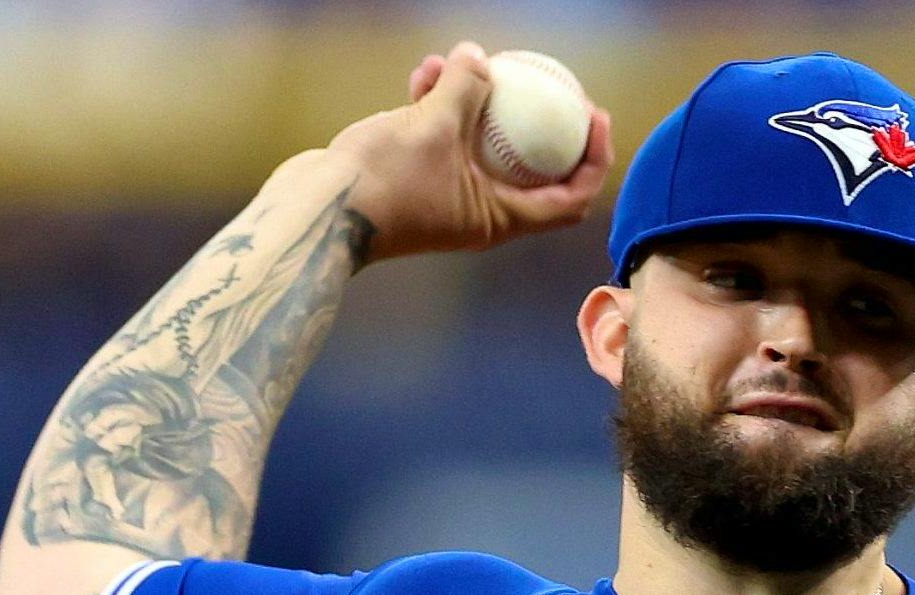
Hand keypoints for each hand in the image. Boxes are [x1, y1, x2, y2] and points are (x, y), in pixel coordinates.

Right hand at [326, 41, 612, 264]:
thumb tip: (478, 56)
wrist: (319, 211)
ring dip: (478, 101)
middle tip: (549, 82)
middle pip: (534, 170)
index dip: (593, 160)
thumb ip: (463, 89)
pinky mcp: (418, 179)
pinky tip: (423, 71)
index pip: (569, 199)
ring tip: (458, 62)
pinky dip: (440, 106)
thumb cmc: (382, 181)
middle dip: (542, 124)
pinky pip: (443, 138)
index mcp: (499, 219)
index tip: (595, 116)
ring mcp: (449, 197)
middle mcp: (480, 213)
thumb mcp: (432, 126)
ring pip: (481, 145)